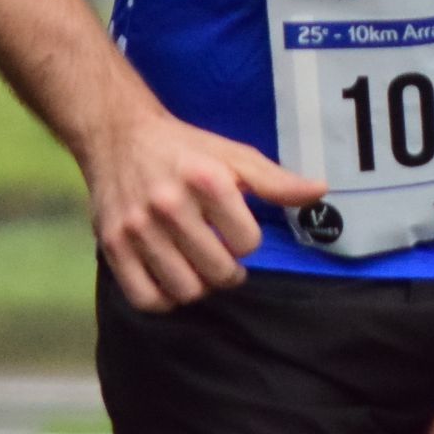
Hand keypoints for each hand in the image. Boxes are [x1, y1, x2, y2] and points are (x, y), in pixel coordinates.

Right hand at [78, 101, 326, 311]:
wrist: (117, 134)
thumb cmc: (184, 149)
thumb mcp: (233, 155)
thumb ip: (276, 180)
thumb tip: (321, 190)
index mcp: (206, 179)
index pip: (247, 242)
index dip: (248, 240)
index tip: (237, 230)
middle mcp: (169, 203)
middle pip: (218, 271)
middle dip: (228, 271)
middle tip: (223, 259)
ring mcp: (137, 227)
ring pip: (184, 290)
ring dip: (199, 286)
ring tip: (198, 268)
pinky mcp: (112, 244)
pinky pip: (145, 298)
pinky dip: (163, 299)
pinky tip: (171, 280)